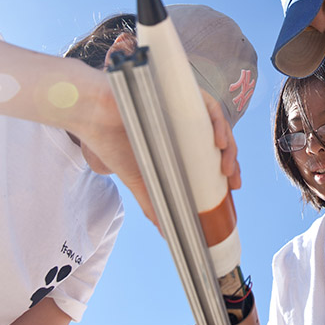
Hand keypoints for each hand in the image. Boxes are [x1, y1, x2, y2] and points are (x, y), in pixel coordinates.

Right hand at [80, 52, 241, 225]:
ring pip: (216, 124)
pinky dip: (216, 123)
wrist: (90, 115)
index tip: (232, 188)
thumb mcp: (137, 179)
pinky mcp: (178, 92)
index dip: (224, 169)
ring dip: (227, 146)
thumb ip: (152, 202)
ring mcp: (182, 106)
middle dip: (230, 162)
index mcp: (176, 139)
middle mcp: (183, 122)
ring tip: (227, 169)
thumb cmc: (110, 141)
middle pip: (217, 140)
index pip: (209, 153)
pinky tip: (218, 142)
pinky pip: (206, 106)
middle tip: (234, 183)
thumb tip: (166, 232)